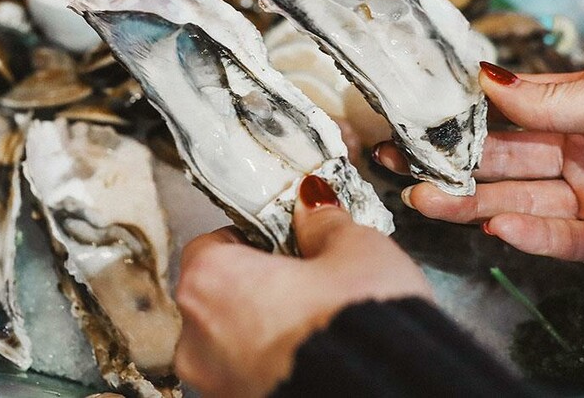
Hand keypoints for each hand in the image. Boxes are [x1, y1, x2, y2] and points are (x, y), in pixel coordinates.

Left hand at [174, 176, 432, 397]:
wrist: (387, 395)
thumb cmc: (360, 323)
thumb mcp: (355, 250)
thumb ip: (324, 224)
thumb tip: (313, 205)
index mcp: (210, 280)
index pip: (212, 245)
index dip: (254, 240)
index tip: (287, 243)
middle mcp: (196, 338)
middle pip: (220, 297)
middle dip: (259, 287)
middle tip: (308, 282)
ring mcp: (217, 386)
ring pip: (233, 343)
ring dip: (267, 330)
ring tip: (318, 323)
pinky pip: (251, 377)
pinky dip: (276, 364)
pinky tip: (317, 356)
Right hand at [374, 65, 583, 278]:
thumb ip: (557, 96)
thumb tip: (485, 76)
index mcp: (583, 112)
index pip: (510, 115)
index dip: (464, 117)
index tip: (414, 118)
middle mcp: (579, 155)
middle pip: (504, 163)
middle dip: (452, 164)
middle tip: (399, 166)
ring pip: (520, 201)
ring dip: (474, 202)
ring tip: (426, 200)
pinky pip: (564, 241)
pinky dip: (531, 237)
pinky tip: (498, 230)